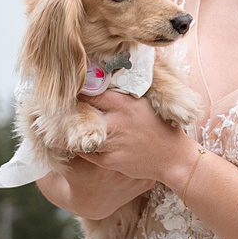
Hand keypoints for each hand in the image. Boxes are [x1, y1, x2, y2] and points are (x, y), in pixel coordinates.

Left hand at [77, 89, 195, 188]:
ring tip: (66, 125)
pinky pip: (86, 152)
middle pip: (83, 112)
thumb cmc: (160, 127)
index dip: (81, 91)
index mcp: (125, 104)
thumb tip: (106, 78)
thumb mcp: (146, 103)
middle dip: (74, 110)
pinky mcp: (109, 160)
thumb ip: (125, 93)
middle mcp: (116, 122)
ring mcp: (112, 142)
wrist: (173, 158)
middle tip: (64, 107)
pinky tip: (80, 141)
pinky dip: (81, 146)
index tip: (73, 89)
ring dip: (74, 130)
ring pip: (81, 134)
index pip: (93, 92)